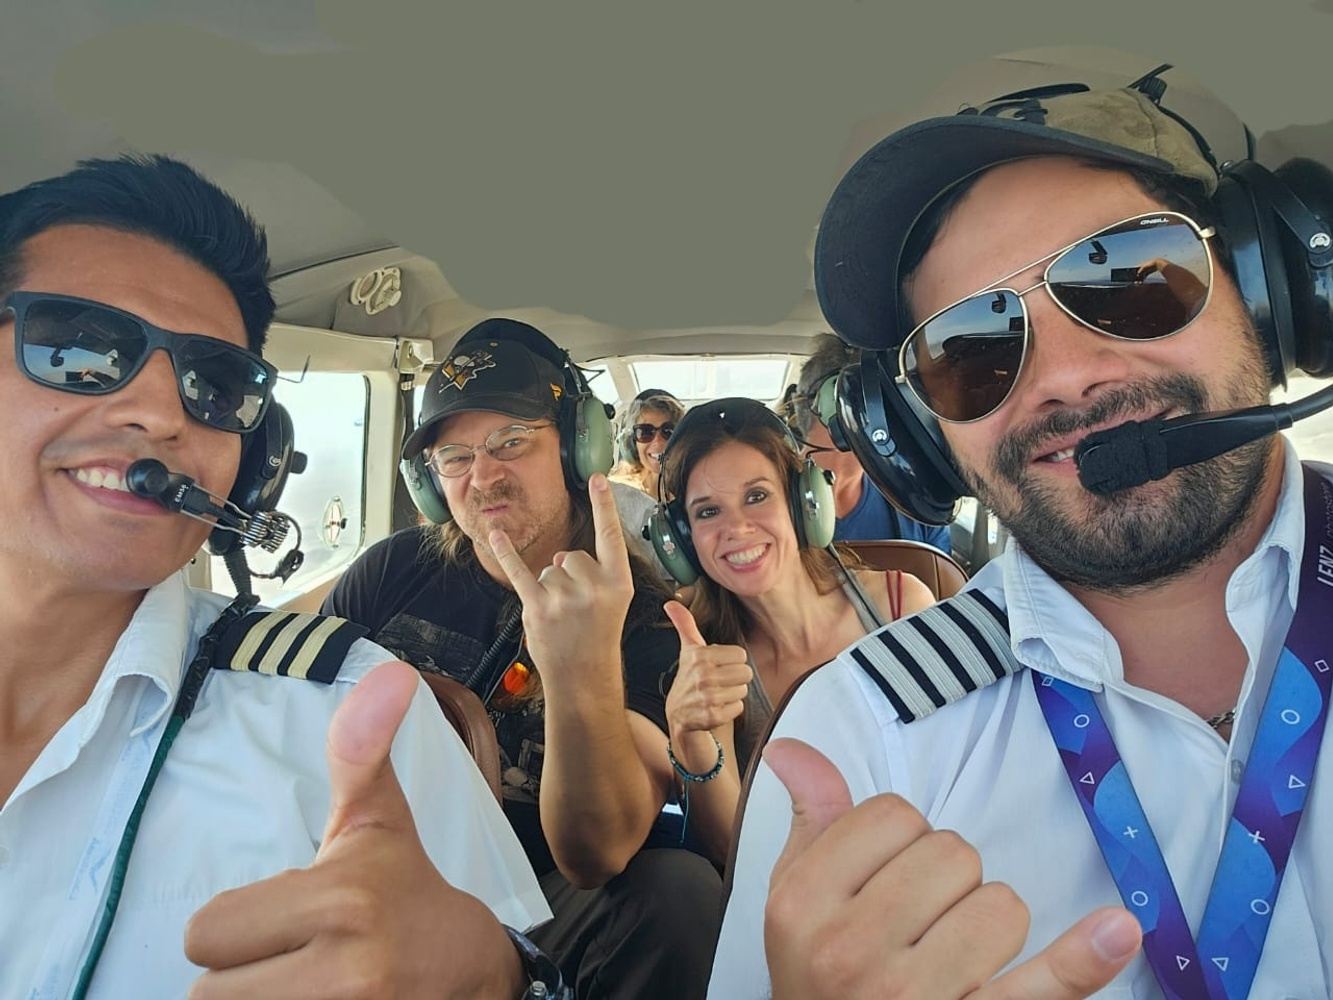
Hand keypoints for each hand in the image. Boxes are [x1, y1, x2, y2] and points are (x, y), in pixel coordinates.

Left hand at [184, 661, 522, 998]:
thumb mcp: (378, 822)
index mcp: (344, 901)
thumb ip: (361, 751)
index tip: (283, 920)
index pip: (205, 932)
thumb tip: (391, 672)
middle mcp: (346, 973)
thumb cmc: (407, 893)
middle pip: (206, 992)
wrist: (472, 975)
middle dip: (239, 977)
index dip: (235, 927)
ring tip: (295, 984)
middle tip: (287, 961)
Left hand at [490, 473, 633, 681]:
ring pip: (548, 569)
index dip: (604, 505)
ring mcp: (563, 597)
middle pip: (571, 556)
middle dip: (569, 576)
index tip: (598, 477)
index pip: (610, 535)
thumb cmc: (598, 636)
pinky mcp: (537, 607)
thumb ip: (592, 572)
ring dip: (550, 589)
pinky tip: (495, 533)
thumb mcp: (613, 602)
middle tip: (578, 610)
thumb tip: (559, 557)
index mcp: (618, 582)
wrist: (582, 677)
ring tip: (562, 618)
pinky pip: (518, 572)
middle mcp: (592, 586)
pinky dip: (506, 552)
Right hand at [663, 600, 750, 769]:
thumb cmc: (689, 680)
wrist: (678, 716)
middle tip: (718, 682)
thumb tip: (670, 602)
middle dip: (734, 679)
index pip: (741, 655)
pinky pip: (738, 707)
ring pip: (743, 690)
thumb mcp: (688, 650)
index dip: (731, 662)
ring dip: (733, 694)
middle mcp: (702, 675)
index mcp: (699, 656)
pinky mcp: (712, 716)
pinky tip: (717, 708)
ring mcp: (707, 697)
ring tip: (717, 695)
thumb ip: (684, 624)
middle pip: (745, 672)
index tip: (717, 667)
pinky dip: (731, 710)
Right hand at [763, 739, 1140, 999]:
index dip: (902, 838)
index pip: (893, 814)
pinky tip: (1116, 930)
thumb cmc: (821, 976)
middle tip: (919, 926)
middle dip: (949, 880)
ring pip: (1001, 905)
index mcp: (804, 904)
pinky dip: (1082, 959)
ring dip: (990, 926)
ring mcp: (913, 998)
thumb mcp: (796, 902)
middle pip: (951, 853)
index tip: (886, 878)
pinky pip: (1041, 987)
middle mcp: (851, 951)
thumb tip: (791, 746)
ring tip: (951, 960)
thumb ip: (811, 821)